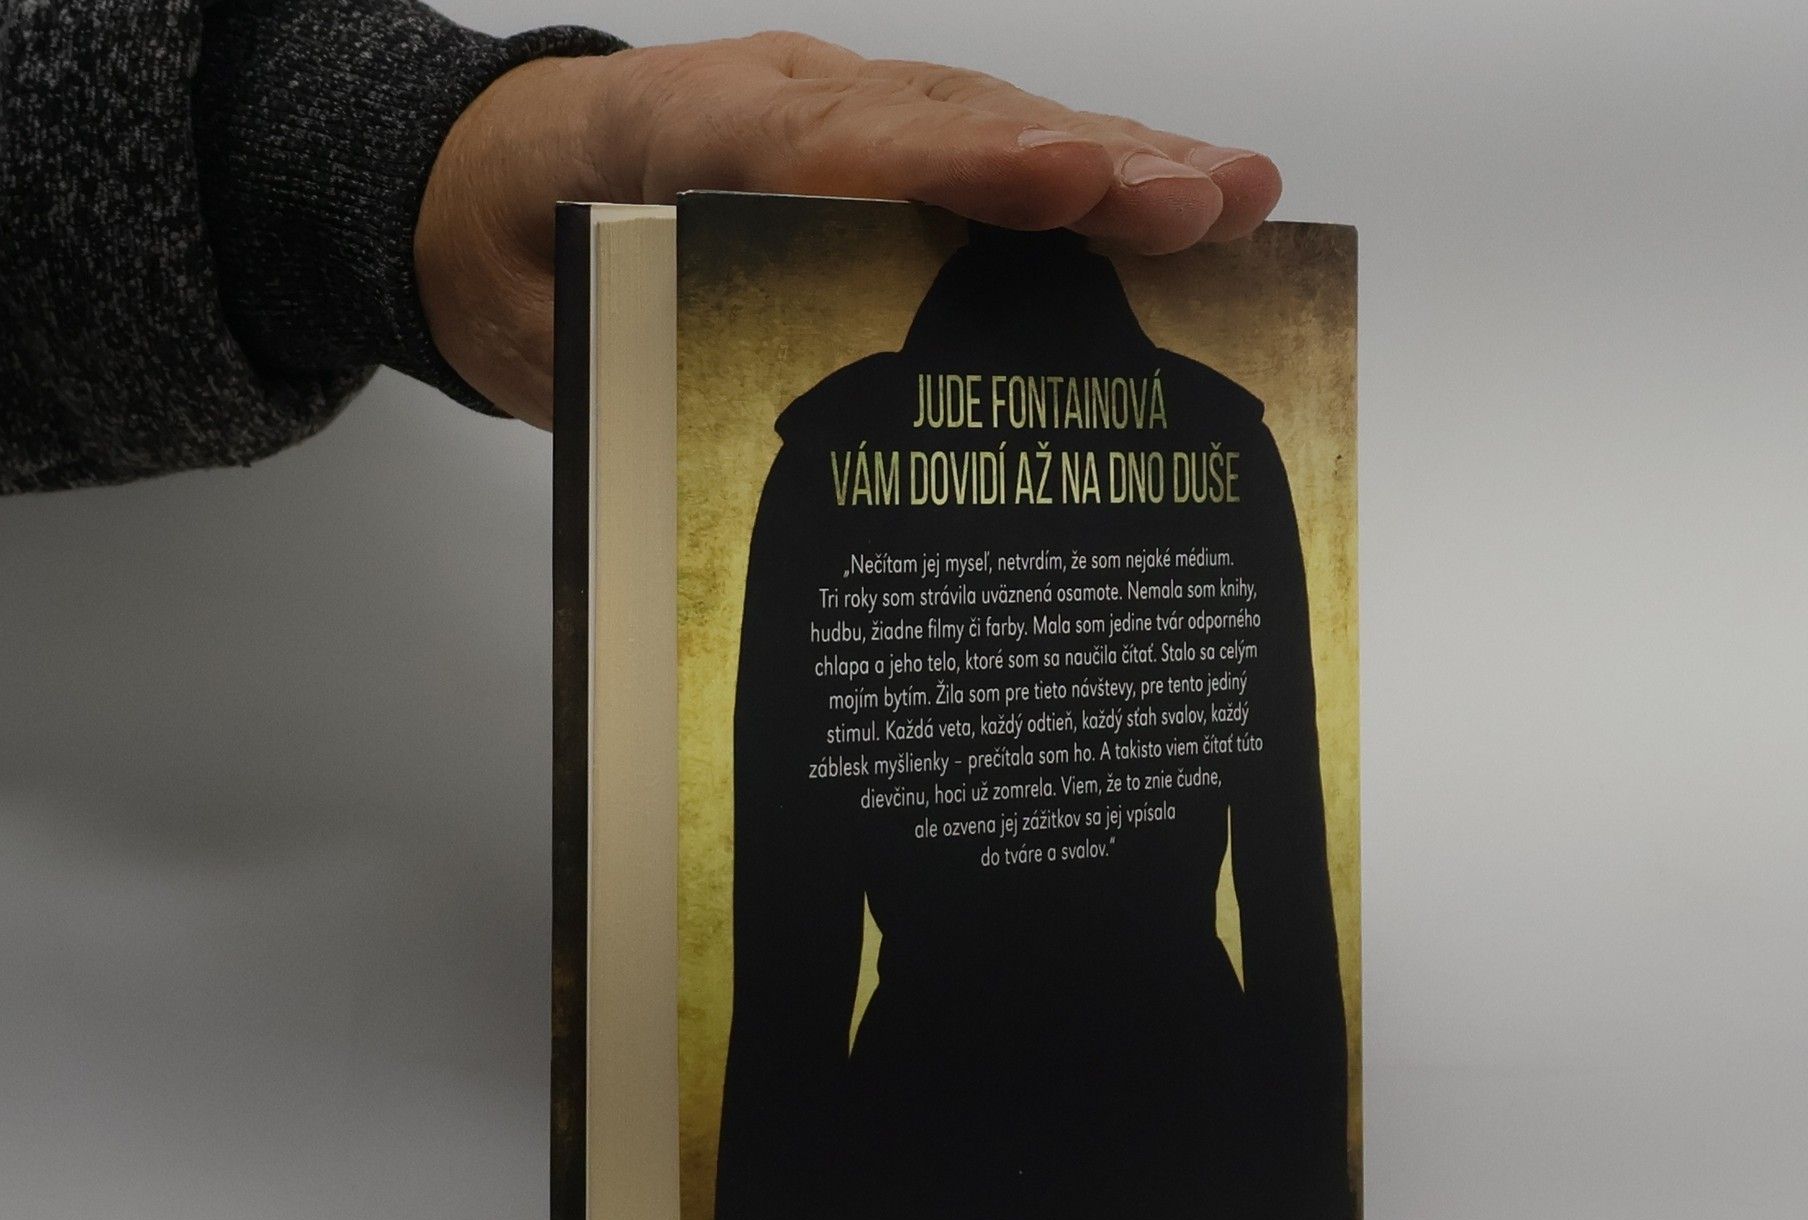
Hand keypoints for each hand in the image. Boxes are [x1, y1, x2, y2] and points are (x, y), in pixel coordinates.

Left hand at [416, 31, 1281, 425]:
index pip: (844, 145)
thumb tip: (755, 432)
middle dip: (1086, 164)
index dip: (959, 166)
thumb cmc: (523, 261)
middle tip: (1205, 202)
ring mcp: (843, 124)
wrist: (481, 196)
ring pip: (991, 131)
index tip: (1063, 181)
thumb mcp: (552, 325)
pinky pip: (983, 164)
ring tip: (1236, 199)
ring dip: (1118, 167)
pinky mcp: (872, 161)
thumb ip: (642, 357)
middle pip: (952, 124)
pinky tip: (1173, 213)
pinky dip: (1081, 188)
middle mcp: (792, 110)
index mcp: (697, 134)